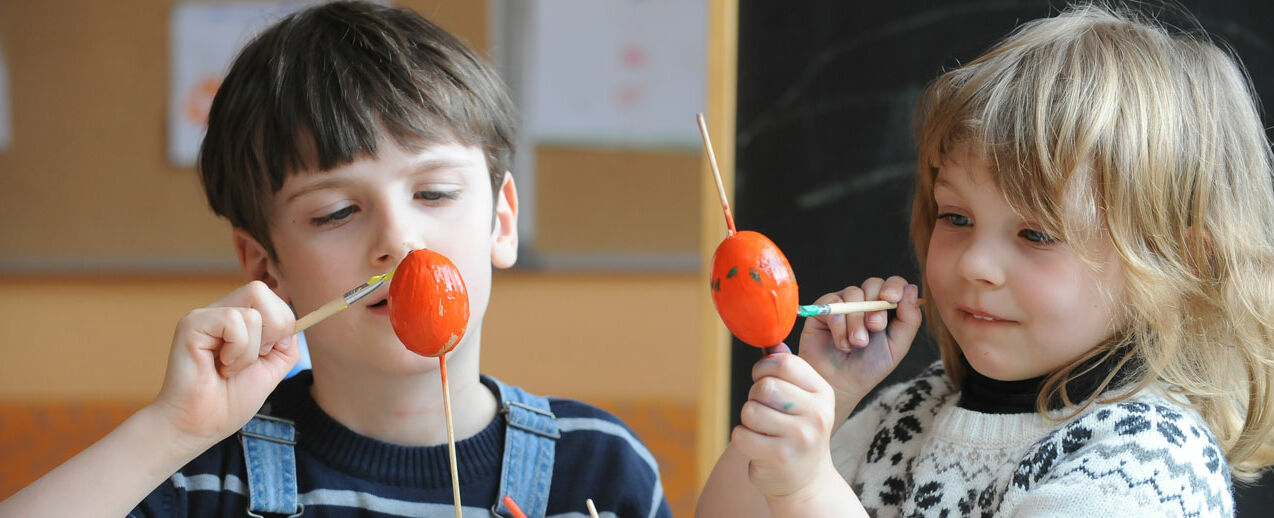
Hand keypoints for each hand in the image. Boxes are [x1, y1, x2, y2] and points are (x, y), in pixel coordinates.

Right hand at [150, 281, 300, 449]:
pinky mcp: (191, 325)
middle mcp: (220, 313)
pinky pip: (234, 321)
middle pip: (261, 290)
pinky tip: (219, 366)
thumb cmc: (230, 401)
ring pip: (252, 312)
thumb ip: (286, 344)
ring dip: (251, 351)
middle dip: (272, 330)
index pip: (272, 298)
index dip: (283, 325)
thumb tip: (295, 322)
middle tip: (253, 358)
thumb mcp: (272, 369)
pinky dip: (237, 350)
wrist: (202, 425)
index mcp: (238, 320)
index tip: (268, 354)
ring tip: (229, 368)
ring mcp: (204, 317)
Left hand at [730, 349, 843, 500]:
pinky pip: (741, 434)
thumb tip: (773, 343)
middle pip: (764, 386)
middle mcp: (817, 413)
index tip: (763, 380)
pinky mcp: (779, 456)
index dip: (764, 368)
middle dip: (754, 397)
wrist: (806, 482)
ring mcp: (800, 437)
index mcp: (823, 392)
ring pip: (750, 410)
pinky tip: (758, 447)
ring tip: (763, 431)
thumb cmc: (798, 433)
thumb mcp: (803, 401)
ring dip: (748, 420)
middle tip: (764, 411)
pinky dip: (742, 438)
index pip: (785, 363)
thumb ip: (789, 372)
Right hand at [799, 276, 920, 422]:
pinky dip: (839, 325)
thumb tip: (911, 288)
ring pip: (853, 294)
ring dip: (857, 321)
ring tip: (857, 343)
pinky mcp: (824, 310)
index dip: (894, 287)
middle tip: (875, 328)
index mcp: (886, 309)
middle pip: (873, 284)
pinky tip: (841, 344)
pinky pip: (833, 304)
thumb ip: (909, 319)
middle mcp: (865, 302)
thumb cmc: (869, 367)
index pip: (894, 284)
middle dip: (876, 306)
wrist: (840, 384)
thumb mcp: (897, 346)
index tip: (891, 299)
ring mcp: (844, 304)